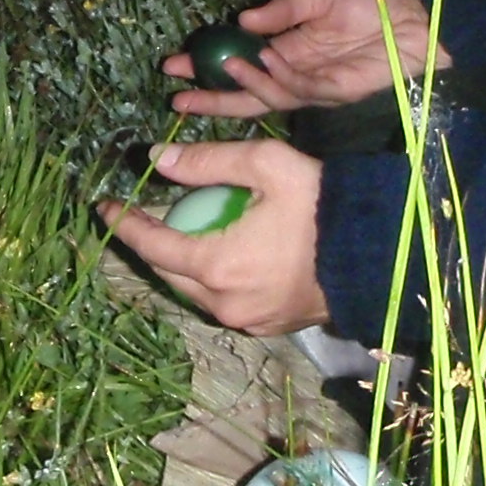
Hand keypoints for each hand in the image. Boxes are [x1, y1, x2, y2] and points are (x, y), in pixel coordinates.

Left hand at [100, 139, 330, 333]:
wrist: (382, 251)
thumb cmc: (322, 203)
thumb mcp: (265, 165)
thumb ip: (207, 162)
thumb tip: (156, 158)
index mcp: (217, 266)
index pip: (153, 246)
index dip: (124, 224)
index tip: (103, 206)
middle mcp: (225, 303)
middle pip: (170, 272)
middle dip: (151, 243)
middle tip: (140, 213)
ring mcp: (246, 320)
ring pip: (195, 290)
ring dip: (182, 261)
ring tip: (180, 228)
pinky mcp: (266, 326)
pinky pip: (223, 301)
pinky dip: (211, 277)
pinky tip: (217, 252)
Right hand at [162, 0, 447, 117]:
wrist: (416, 24)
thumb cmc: (374, 8)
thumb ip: (283, 10)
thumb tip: (242, 19)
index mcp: (289, 53)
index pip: (240, 66)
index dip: (208, 68)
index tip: (174, 66)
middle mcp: (295, 76)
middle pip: (244, 94)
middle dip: (210, 98)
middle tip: (175, 96)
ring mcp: (313, 88)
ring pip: (266, 95)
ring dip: (240, 84)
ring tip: (217, 67)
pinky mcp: (334, 92)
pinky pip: (297, 88)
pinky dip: (275, 77)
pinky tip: (258, 60)